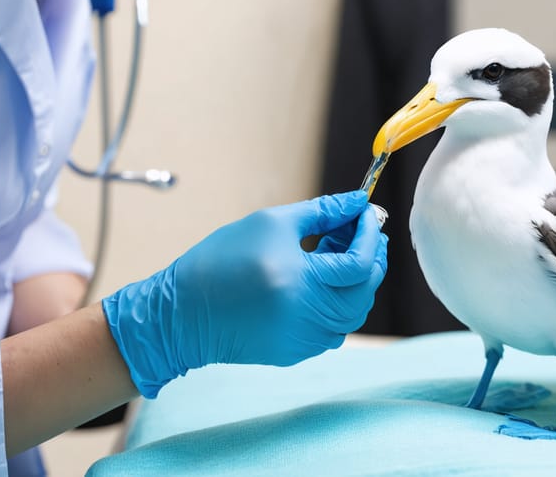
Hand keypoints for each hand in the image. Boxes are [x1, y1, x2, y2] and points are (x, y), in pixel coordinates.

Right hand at [102, 191, 387, 397]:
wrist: (182, 313)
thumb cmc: (222, 260)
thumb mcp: (271, 223)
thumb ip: (323, 212)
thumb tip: (357, 202)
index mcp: (302, 283)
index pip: (361, 263)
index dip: (370, 235)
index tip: (368, 214)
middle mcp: (308, 318)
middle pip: (364, 292)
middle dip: (373, 259)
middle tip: (365, 233)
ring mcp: (304, 341)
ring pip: (353, 314)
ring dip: (357, 283)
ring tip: (340, 254)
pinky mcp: (296, 353)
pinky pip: (333, 329)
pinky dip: (338, 304)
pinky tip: (323, 281)